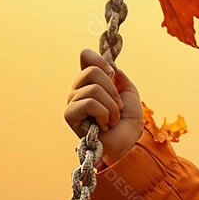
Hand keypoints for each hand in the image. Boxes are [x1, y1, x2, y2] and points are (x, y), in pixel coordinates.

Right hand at [64, 49, 142, 163]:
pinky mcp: (69, 114)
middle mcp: (78, 89)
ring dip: (111, 106)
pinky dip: (104, 114)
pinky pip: (90, 102)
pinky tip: (104, 125)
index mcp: (92, 81)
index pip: (86, 56)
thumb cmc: (128, 121)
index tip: (113, 73)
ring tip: (112, 119)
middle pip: (92, 70)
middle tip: (117, 106)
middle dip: (112, 89)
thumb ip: (118, 75)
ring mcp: (72, 101)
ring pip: (94, 88)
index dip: (100, 59)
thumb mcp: (129, 92)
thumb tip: (108, 63)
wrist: (127, 143)